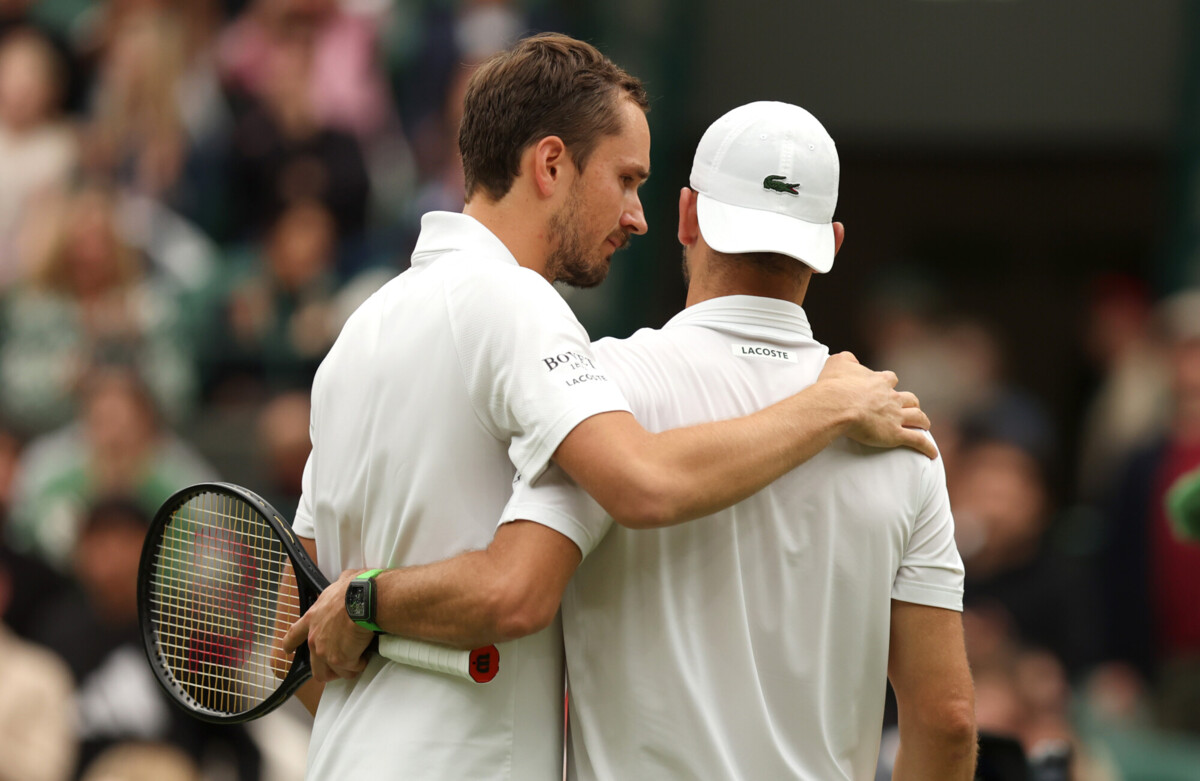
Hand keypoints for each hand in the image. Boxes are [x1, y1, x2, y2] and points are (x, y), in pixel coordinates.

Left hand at [282, 569, 376, 682]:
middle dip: (328, 669)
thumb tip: (346, 581)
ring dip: (346, 668)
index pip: (294, 635)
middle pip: (315, 666)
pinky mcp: (340, 660)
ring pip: (333, 672)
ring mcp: (325, 652)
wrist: (363, 600)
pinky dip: (359, 664)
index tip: (287, 650)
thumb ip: (339, 587)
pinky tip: (366, 655)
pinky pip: (352, 669)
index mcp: (312, 618)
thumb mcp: (342, 582)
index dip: (290, 644)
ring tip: (357, 660)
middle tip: (342, 664)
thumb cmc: (355, 588)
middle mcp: (315, 638)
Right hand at [818, 352, 937, 458]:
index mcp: (879, 381)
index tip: (886, 386)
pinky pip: (916, 440)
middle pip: (909, 398)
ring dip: (922, 421)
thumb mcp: (837, 363)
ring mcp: (895, 416)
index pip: (890, 379)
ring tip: (925, 426)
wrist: (837, 405)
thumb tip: (852, 361)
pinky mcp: (895, 434)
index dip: (889, 383)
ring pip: (917, 417)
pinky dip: (926, 447)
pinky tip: (932, 453)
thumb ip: (847, 359)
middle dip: (911, 403)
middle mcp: (891, 397)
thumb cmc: (834, 385)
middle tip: (910, 408)